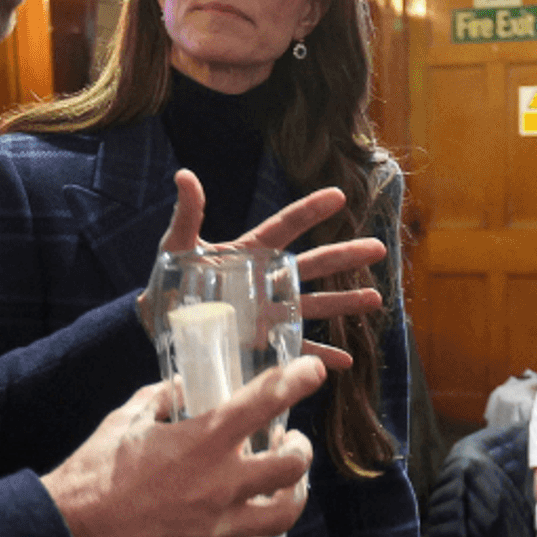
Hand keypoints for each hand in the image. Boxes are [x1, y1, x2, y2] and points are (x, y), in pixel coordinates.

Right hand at [43, 356, 325, 536]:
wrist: (67, 534)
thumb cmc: (92, 474)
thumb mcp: (124, 421)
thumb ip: (159, 398)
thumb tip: (181, 385)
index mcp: (201, 441)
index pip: (263, 400)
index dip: (297, 380)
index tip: (314, 370)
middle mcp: (219, 482)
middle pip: (293, 464)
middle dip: (300, 448)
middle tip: (290, 442)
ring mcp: (217, 526)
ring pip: (286, 513)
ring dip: (294, 496)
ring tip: (288, 487)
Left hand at [154, 170, 387, 372]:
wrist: (159, 322)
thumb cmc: (168, 280)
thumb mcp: (177, 245)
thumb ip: (188, 214)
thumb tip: (185, 175)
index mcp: (250, 252)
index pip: (285, 227)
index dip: (310, 211)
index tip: (338, 197)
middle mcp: (267, 280)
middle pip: (312, 265)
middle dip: (345, 256)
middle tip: (378, 247)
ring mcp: (269, 311)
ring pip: (314, 304)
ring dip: (344, 303)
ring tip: (375, 298)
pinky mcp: (263, 341)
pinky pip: (296, 348)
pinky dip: (320, 356)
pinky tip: (345, 361)